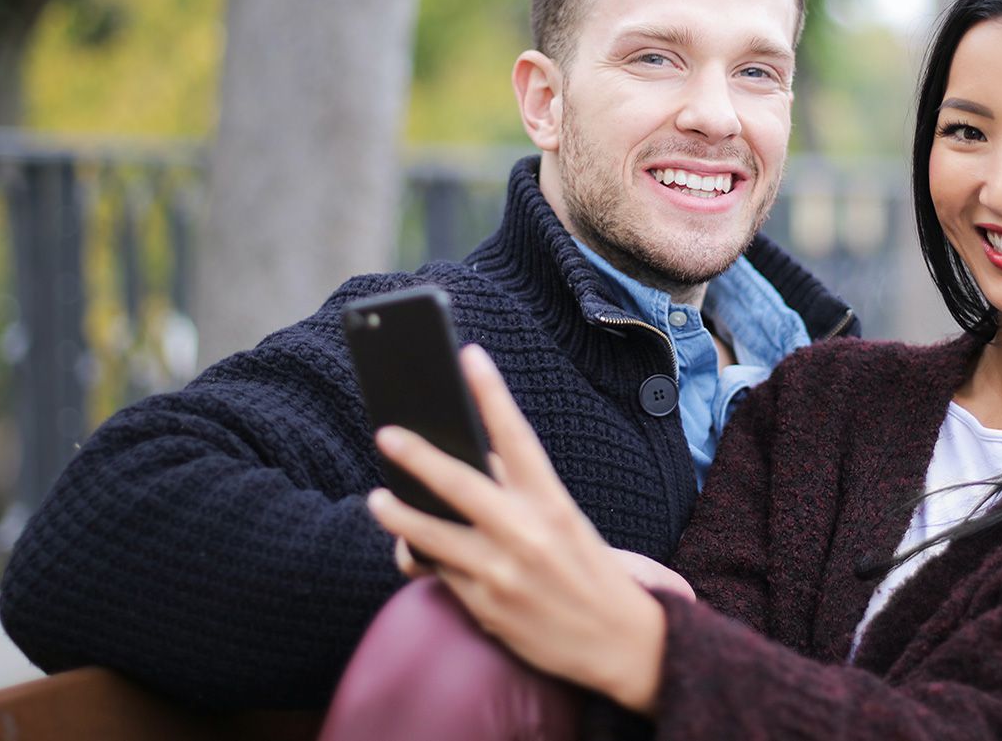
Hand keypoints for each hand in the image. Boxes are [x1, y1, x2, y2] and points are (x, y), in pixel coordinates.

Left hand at [368, 345, 667, 713]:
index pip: (518, 438)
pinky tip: (410, 551)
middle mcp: (527, 535)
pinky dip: (423, 559)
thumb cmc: (590, 574)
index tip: (469, 357)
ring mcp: (503, 573)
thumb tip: (468, 469)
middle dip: (417, 456)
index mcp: (554, 505)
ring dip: (398, 516)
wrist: (623, 644)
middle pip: (459, 484)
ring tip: (378, 501)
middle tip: (386, 434)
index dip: (492, 393)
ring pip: (432, 536)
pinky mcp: (487, 607)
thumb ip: (521, 497)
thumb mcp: (567, 525)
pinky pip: (440, 575)